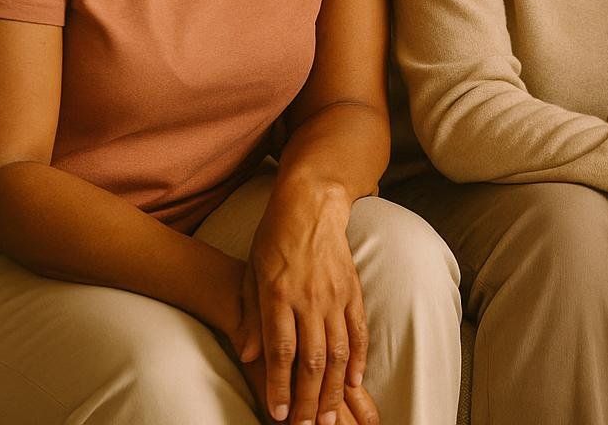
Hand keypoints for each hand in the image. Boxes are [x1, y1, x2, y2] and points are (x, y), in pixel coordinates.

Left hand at [241, 179, 368, 424]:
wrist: (312, 204)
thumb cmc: (274, 238)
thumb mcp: (251, 274)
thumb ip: (252, 316)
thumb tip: (249, 355)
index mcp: (278, 294)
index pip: (281, 351)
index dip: (280, 386)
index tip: (279, 414)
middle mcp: (309, 298)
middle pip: (313, 360)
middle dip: (311, 400)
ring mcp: (335, 295)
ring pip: (339, 352)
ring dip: (336, 389)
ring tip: (332, 417)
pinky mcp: (353, 291)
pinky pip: (359, 331)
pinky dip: (358, 359)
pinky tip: (355, 382)